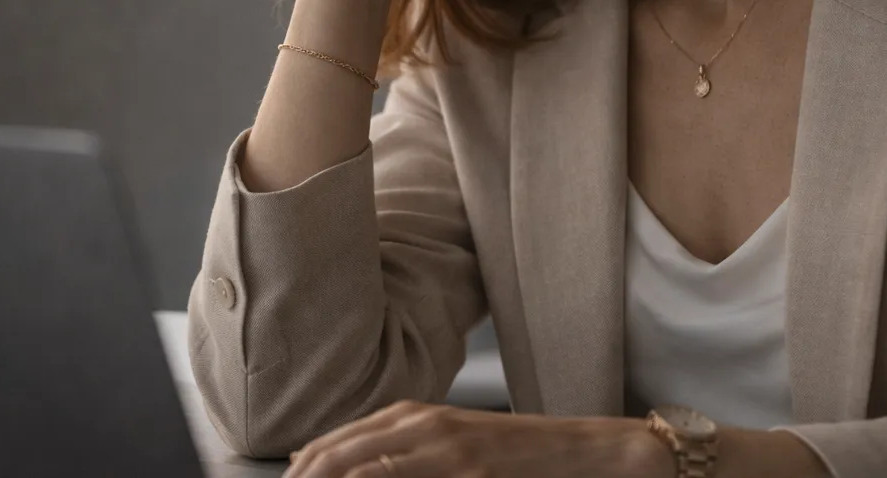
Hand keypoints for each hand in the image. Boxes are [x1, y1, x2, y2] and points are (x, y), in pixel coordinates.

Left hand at [283, 400, 665, 477]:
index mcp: (417, 415)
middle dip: (308, 474)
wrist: (579, 450)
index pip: (344, 439)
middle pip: (345, 449)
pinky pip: (406, 477)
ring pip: (366, 461)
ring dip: (331, 477)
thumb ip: (408, 456)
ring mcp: (445, 445)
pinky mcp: (467, 467)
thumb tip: (359, 470)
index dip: (308, 465)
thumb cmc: (514, 454)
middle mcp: (424, 423)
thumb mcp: (455, 448)